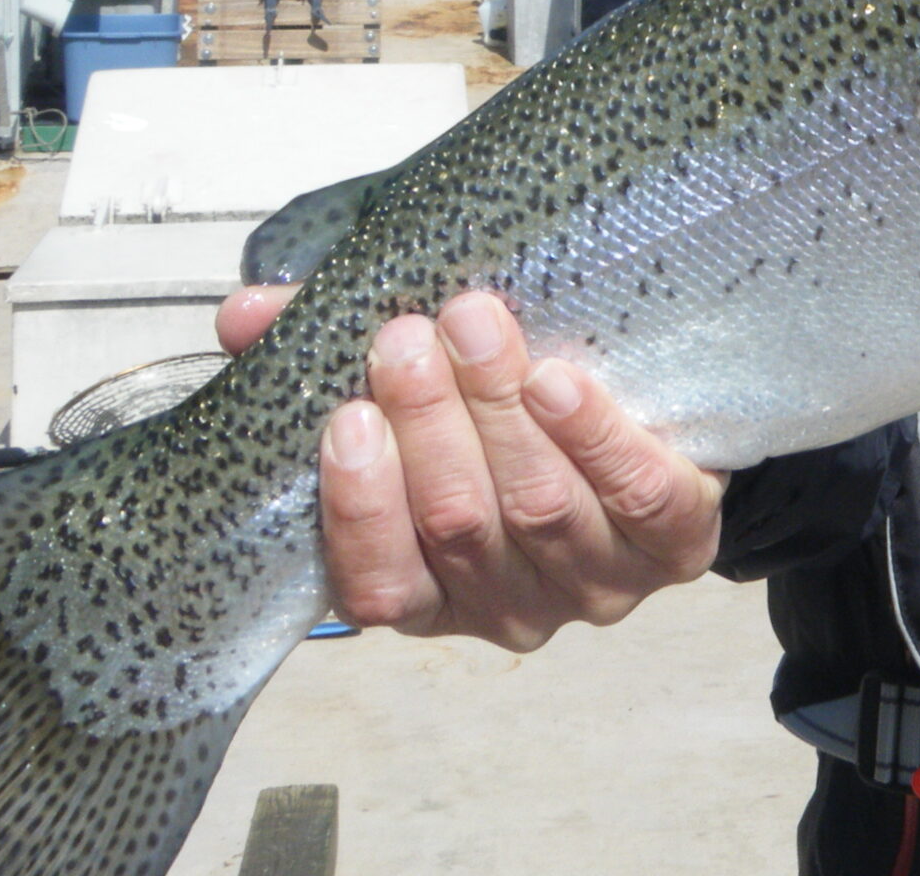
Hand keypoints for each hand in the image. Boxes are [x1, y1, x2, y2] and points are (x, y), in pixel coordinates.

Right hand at [215, 286, 724, 649]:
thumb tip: (243, 314)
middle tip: (403, 339)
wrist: (654, 422)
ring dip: (499, 411)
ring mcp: (598, 583)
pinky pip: (637, 498)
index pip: (379, 582)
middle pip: (460, 524)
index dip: (361, 504)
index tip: (346, 416)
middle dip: (428, 425)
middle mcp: (510, 605)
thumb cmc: (506, 412)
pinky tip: (557, 381)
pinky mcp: (676, 545)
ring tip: (474, 326)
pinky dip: (591, 437)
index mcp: (433, 590)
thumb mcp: (411, 389)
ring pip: (539, 508)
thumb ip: (322, 357)